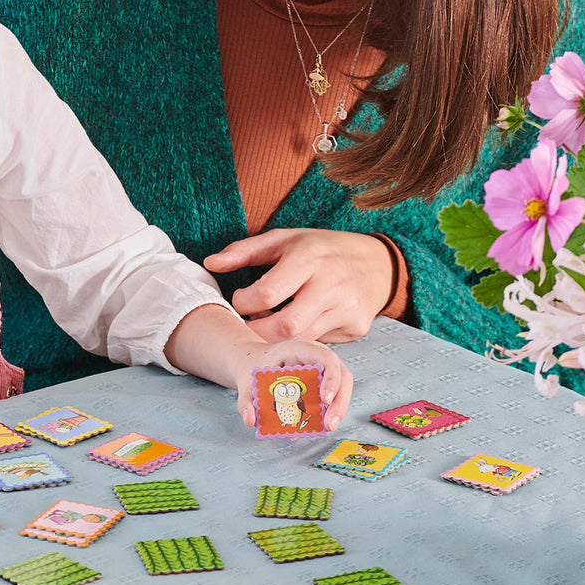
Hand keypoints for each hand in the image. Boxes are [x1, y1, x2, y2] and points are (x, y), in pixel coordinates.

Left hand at [205, 228, 393, 343]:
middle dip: (258, 331)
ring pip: (301, 340)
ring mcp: (347, 308)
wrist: (374, 262)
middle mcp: (332, 283)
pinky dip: (300, 341)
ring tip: (269, 323)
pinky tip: (295, 327)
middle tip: (250, 323)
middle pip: (285, 326)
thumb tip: (210, 263)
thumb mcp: (282, 240)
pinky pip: (319, 344)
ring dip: (277, 339)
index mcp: (309, 256)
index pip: (268, 292)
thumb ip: (243, 251)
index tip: (241, 300)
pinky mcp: (356, 327)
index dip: (245, 303)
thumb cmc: (319, 249)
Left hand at [233, 338, 353, 431]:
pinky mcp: (322, 381)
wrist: (256, 363)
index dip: (331, 379)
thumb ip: (245, 402)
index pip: (326, 358)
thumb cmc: (255, 368)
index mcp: (299, 348)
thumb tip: (250, 420)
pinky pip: (332, 396)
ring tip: (326, 428)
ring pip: (340, 387)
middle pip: (341, 375)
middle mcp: (316, 356)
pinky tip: (316, 426)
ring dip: (337, 409)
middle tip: (329, 425)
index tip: (324, 400)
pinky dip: (327, 411)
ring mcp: (322, 368)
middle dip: (339, 402)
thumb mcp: (247, 384)